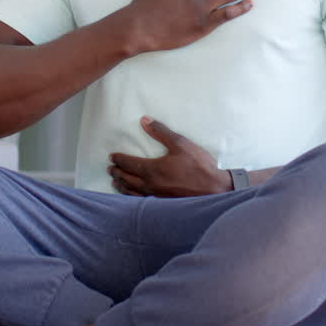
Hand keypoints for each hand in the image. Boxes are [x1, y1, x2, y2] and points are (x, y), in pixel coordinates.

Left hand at [109, 117, 231, 196]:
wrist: (214, 189)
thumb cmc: (198, 166)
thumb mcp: (180, 144)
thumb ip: (161, 132)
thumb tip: (144, 121)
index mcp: (152, 169)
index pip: (129, 164)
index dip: (119, 159)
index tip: (112, 156)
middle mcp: (150, 185)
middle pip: (127, 178)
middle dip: (117, 172)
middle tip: (110, 168)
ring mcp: (156, 196)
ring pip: (132, 192)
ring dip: (122, 186)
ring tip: (116, 182)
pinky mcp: (163, 204)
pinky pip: (141, 200)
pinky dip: (132, 197)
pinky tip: (132, 196)